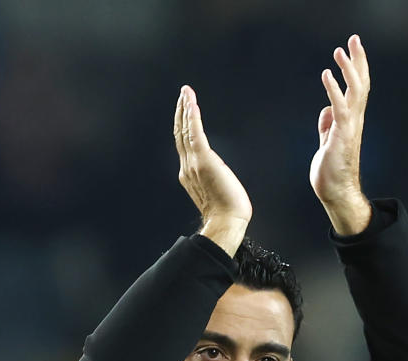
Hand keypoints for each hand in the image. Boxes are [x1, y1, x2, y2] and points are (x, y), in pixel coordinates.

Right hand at [174, 85, 251, 228]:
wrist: (226, 221)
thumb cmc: (227, 210)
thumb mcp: (216, 190)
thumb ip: (212, 177)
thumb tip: (217, 171)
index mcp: (188, 173)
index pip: (184, 144)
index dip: (183, 125)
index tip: (185, 110)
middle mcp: (187, 167)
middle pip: (180, 133)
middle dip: (181, 112)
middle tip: (183, 93)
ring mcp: (193, 163)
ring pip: (185, 130)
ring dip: (185, 108)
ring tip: (186, 92)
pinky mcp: (203, 160)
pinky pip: (195, 133)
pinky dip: (192, 116)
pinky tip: (191, 103)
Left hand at [309, 35, 371, 232]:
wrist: (336, 193)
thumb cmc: (332, 171)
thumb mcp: (327, 142)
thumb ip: (328, 126)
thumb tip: (326, 111)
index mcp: (351, 120)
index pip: (357, 88)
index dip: (356, 67)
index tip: (353, 47)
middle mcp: (354, 120)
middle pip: (361, 84)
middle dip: (358, 60)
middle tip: (354, 38)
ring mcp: (350, 128)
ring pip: (354, 92)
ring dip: (348, 69)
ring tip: (340, 50)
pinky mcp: (341, 136)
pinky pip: (340, 108)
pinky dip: (334, 90)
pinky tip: (327, 74)